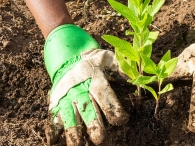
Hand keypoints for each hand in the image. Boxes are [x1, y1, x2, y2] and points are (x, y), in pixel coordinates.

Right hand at [44, 24, 128, 144]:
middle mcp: (79, 90)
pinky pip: (54, 119)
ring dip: (73, 132)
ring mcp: (66, 99)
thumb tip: (141, 79)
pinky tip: (55, 142)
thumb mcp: (110, 60)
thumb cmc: (94, 63)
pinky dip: (54, 131)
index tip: (122, 120)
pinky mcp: (56, 105)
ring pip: (69, 117)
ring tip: (77, 145)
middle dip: (93, 124)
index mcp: (94, 79)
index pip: (104, 94)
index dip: (113, 108)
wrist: (68, 57)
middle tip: (99, 139)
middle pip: (86, 109)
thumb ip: (124, 69)